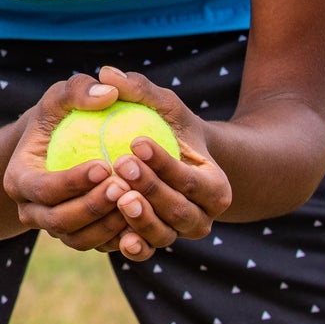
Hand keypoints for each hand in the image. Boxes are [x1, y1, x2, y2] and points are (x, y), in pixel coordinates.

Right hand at [3, 73, 136, 253]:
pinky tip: (145, 214)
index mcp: (18, 180)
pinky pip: (98, 245)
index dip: (72, 182)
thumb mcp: (64, 95)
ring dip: (108, 225)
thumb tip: (109, 93)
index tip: (105, 165)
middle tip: (124, 186)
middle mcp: (31, 211)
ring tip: (136, 199)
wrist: (61, 144)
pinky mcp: (77, 237)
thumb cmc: (61, 115)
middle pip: (59, 221)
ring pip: (79, 240)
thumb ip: (80, 89)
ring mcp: (54, 229)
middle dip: (92, 208)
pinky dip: (120, 236)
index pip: (43, 188)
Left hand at [91, 65, 231, 259]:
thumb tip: (107, 74)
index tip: (136, 141)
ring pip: (163, 235)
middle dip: (153, 190)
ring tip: (117, 195)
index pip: (193, 179)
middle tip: (122, 165)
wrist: (166, 161)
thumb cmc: (167, 126)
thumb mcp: (161, 104)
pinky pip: (144, 250)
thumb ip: (139, 89)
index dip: (165, 164)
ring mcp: (178, 235)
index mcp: (216, 186)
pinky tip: (114, 235)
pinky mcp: (153, 244)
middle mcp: (202, 217)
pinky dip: (132, 245)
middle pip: (181, 212)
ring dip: (141, 219)